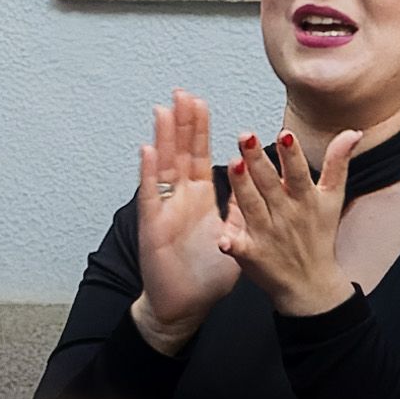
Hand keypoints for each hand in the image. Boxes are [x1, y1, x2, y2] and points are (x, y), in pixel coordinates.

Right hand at [128, 92, 235, 350]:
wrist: (184, 306)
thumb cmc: (205, 275)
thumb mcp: (232, 238)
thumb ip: (238, 212)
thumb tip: (250, 187)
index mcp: (199, 199)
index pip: (198, 155)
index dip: (199, 129)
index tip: (199, 102)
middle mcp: (179, 199)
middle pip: (180, 153)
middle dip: (181, 123)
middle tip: (182, 92)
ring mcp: (165, 210)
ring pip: (163, 167)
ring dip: (164, 138)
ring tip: (164, 109)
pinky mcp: (153, 227)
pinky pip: (152, 196)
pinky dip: (149, 173)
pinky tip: (149, 150)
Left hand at [216, 126, 356, 315]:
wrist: (311, 284)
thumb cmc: (319, 236)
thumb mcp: (334, 198)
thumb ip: (338, 162)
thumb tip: (353, 132)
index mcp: (305, 199)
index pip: (298, 173)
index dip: (292, 155)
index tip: (285, 135)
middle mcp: (286, 214)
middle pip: (270, 184)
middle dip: (258, 160)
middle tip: (246, 136)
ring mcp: (268, 234)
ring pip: (252, 206)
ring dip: (242, 186)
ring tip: (233, 163)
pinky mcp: (252, 254)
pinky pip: (240, 247)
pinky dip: (232, 244)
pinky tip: (223, 239)